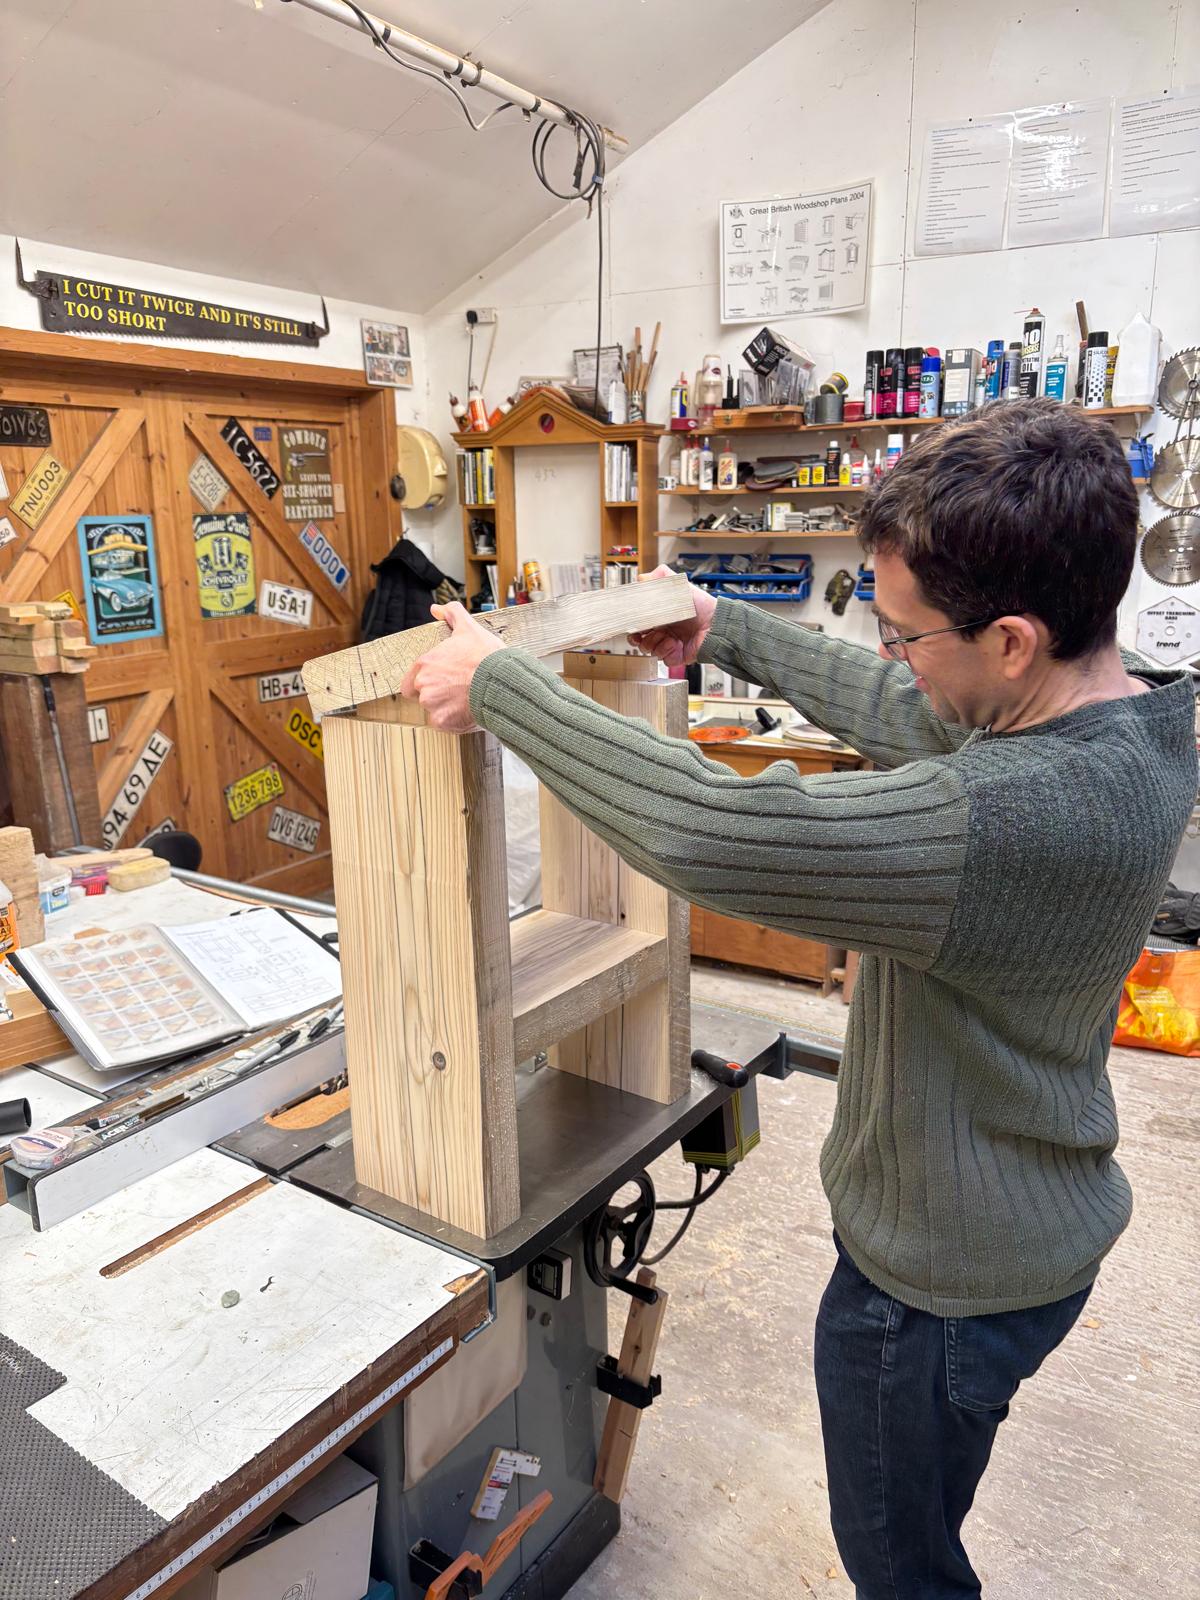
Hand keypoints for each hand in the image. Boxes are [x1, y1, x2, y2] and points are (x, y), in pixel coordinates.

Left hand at [399, 602, 504, 730]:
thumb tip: (436, 609)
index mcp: (425, 663)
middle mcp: (423, 684)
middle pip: (421, 697)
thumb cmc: (487, 656)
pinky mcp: (443, 721)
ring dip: (446, 708)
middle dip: (436, 696)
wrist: (503, 681)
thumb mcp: (469, 629)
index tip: (443, 681)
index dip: (427, 682)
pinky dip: (455, 720)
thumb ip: (452, 615)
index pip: (411, 681)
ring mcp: (432, 704)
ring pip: (433, 711)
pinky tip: (468, 710)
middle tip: (457, 691)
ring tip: (465, 700)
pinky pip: (444, 724)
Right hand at [629, 564, 716, 668]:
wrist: (717, 624)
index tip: (630, 624)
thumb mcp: (680, 586)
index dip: (632, 625)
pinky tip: (676, 643)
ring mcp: (669, 644)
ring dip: (655, 643)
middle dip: (637, 638)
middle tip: (639, 635)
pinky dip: (668, 651)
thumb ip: (661, 577)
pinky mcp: (677, 656)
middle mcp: (664, 631)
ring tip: (667, 636)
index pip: (639, 623)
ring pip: (650, 650)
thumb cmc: (702, 606)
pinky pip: (664, 659)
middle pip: (640, 640)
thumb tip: (642, 578)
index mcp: (661, 616)